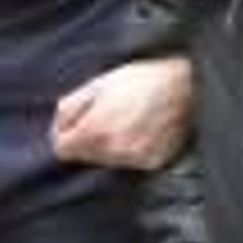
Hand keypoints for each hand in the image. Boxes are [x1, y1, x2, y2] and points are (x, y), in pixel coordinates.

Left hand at [51, 57, 194, 170]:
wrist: (184, 84)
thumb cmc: (140, 79)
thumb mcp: (97, 84)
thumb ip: (69, 108)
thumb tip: (57, 128)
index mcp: (94, 129)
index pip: (62, 150)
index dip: (65, 134)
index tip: (76, 124)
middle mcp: (113, 150)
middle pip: (84, 157)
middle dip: (87, 140)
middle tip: (106, 117)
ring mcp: (134, 159)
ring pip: (107, 161)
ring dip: (110, 146)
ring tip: (127, 122)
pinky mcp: (152, 162)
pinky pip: (130, 163)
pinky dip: (131, 150)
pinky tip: (142, 131)